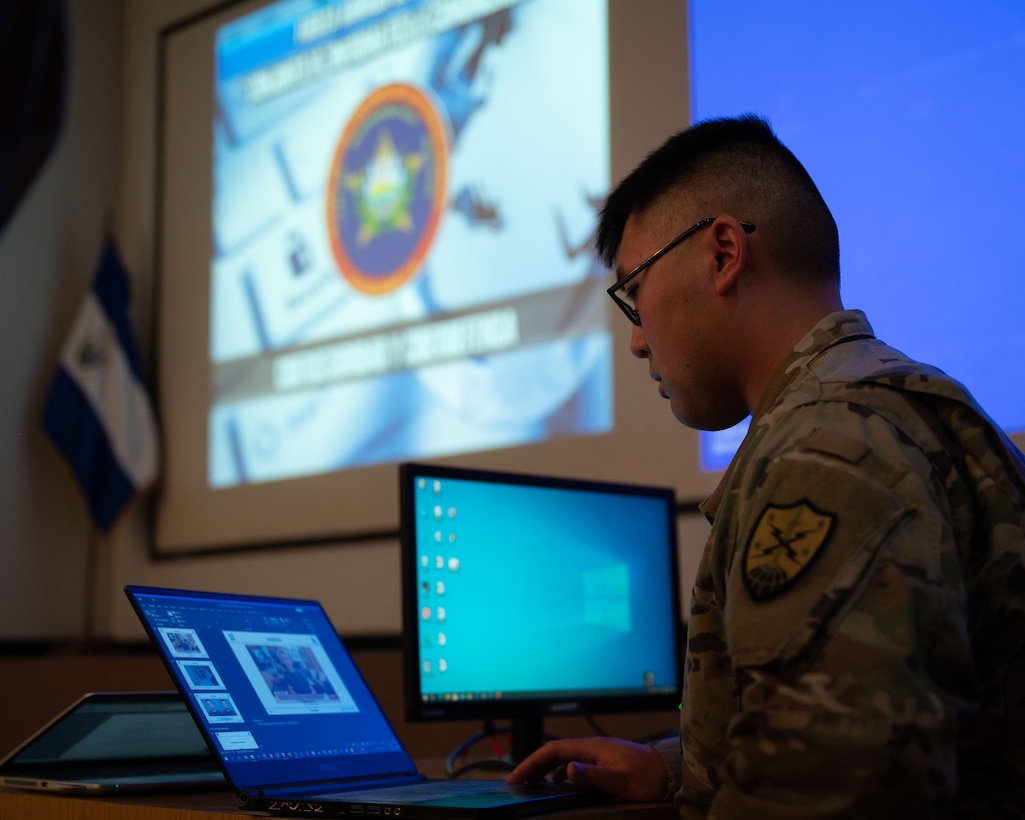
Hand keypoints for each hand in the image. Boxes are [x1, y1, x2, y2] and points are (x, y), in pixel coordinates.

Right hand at [506, 737, 668, 802]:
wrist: (671, 772)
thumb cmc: (648, 777)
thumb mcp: (619, 780)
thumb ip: (593, 775)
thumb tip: (567, 769)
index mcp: (593, 747)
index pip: (554, 751)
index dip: (533, 762)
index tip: (517, 776)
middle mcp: (593, 747)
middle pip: (555, 753)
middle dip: (534, 764)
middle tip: (516, 781)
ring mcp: (598, 753)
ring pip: (564, 758)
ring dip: (545, 768)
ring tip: (531, 782)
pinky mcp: (604, 762)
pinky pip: (574, 764)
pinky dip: (560, 772)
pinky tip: (558, 783)